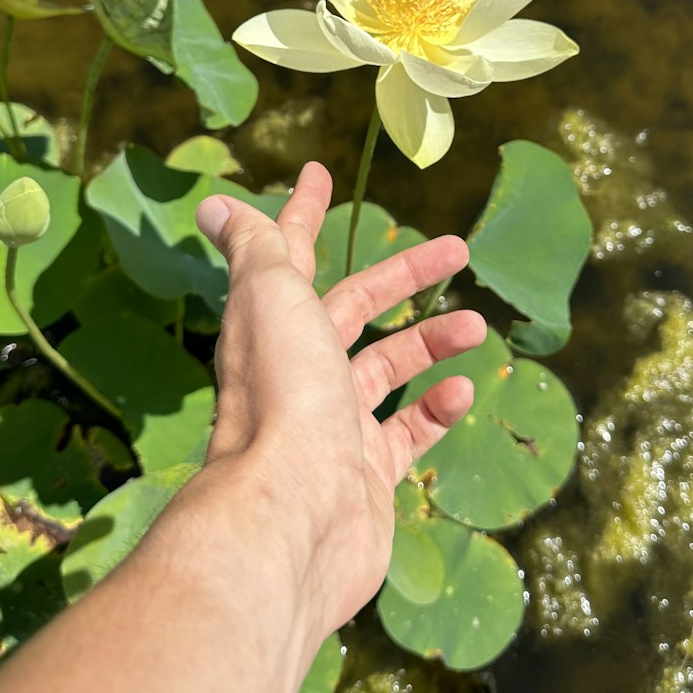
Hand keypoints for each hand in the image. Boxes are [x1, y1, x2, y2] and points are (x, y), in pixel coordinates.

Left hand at [195, 162, 483, 638]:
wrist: (292, 517)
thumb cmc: (282, 395)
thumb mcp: (270, 299)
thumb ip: (257, 249)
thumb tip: (216, 204)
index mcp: (271, 323)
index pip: (287, 253)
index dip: (302, 212)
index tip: (319, 175)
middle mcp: (298, 370)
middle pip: (355, 308)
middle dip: (403, 275)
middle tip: (457, 249)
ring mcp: (333, 425)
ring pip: (388, 369)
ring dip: (432, 341)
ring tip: (476, 327)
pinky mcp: (366, 475)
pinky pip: (409, 431)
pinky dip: (436, 409)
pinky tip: (461, 393)